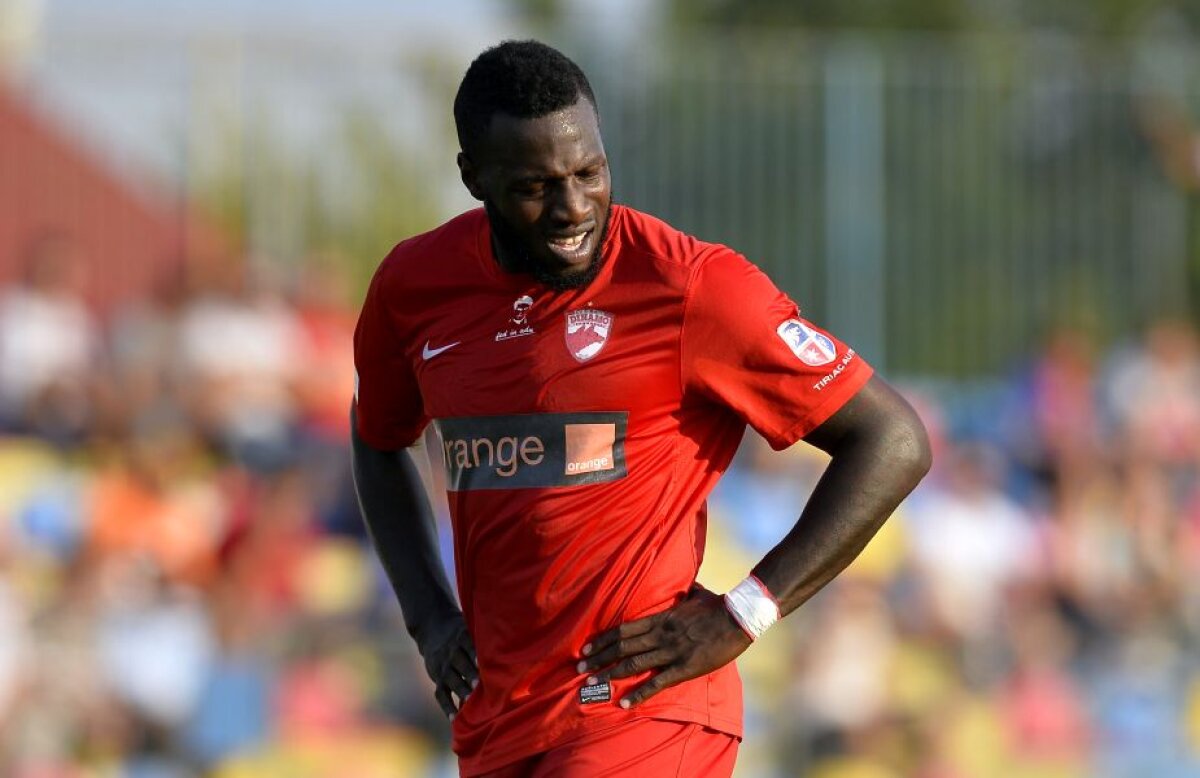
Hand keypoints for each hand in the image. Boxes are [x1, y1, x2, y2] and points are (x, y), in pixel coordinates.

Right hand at [418, 613, 478, 720]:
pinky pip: (440, 694)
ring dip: (460, 689)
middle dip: (468, 673)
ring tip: (469, 702)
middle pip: (459, 662)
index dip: (474, 655)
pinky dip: (446, 706)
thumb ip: (484, 639)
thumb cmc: (462, 633)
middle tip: (477, 685)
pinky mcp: (437, 678)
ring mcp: (443, 666)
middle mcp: (451, 652)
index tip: (483, 664)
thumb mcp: (469, 629)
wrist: (433, 630)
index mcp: (461, 637)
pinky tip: (454, 719)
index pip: (467, 645)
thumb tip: (515, 647)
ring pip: (450, 679)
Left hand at [576, 587, 751, 708]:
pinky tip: (624, 704)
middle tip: (580, 667)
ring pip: (633, 663)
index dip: (603, 639)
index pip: (624, 629)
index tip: (587, 647)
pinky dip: (639, 694)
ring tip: (592, 684)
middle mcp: (660, 634)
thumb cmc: (717, 604)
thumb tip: (685, 584)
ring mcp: (671, 651)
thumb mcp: (696, 593)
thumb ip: (684, 592)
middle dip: (599, 658)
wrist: (738, 617)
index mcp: (661, 617)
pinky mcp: (685, 667)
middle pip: (622, 646)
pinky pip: (657, 682)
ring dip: (610, 674)